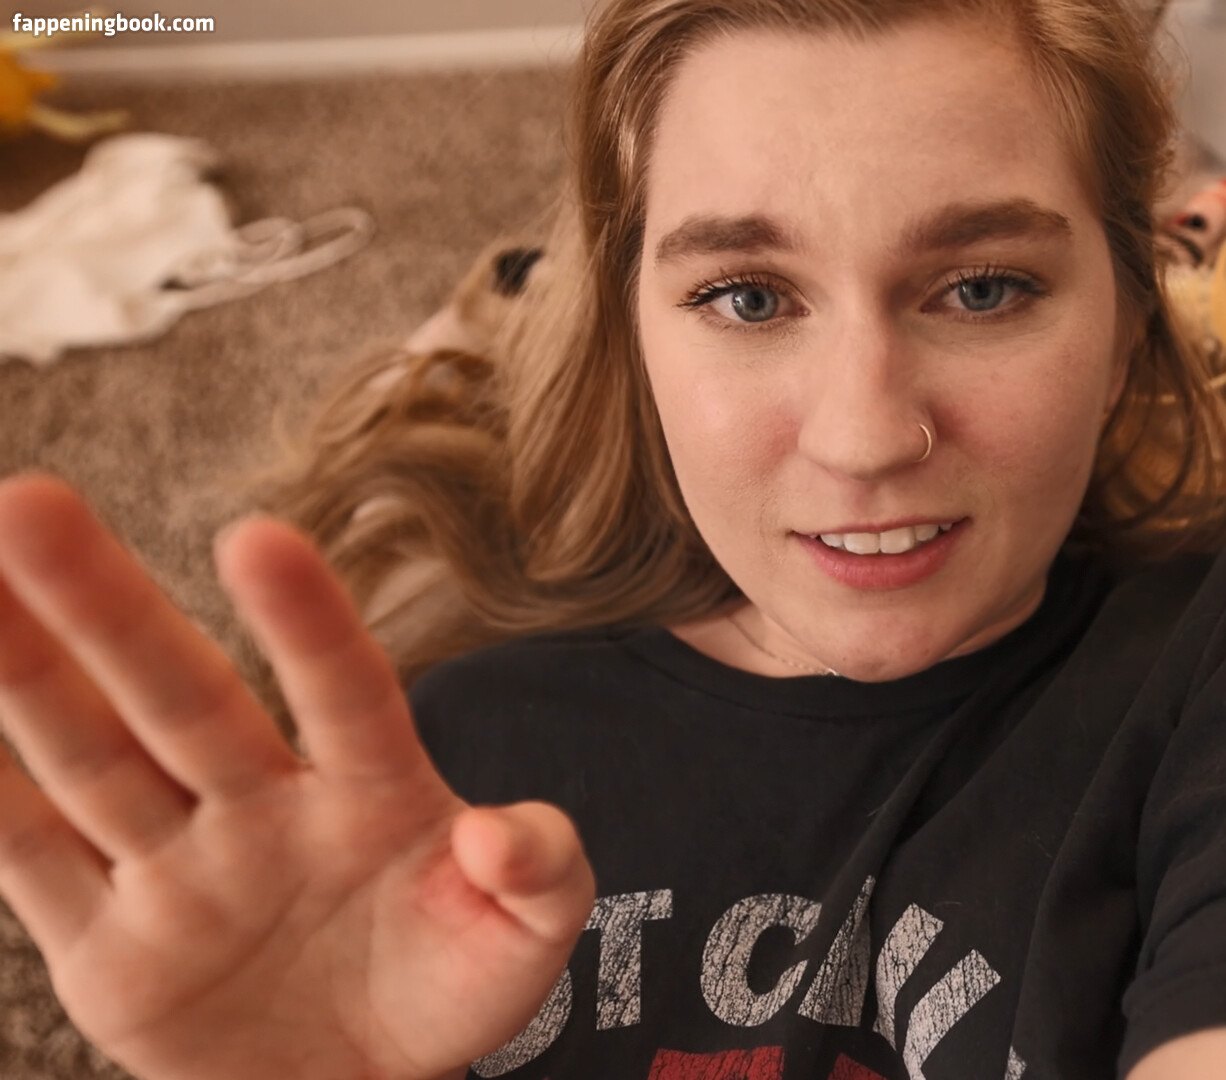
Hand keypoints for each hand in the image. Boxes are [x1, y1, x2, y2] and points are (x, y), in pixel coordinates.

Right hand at [0, 475, 594, 1079]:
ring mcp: (178, 866)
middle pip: (179, 698)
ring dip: (21, 673)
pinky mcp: (105, 941)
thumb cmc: (456, 978)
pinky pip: (27, 857)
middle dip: (107, 608)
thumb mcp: (528, 936)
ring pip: (86, 755)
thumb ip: (543, 872)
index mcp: (373, 794)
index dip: (306, 623)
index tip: (258, 538)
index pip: (344, 694)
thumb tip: (502, 835)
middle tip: (32, 503)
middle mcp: (261, 807)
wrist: (365, 1078)